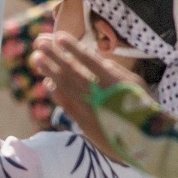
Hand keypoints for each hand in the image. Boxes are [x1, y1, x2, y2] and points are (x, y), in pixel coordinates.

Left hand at [30, 32, 149, 159]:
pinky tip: (47, 81)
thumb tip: (94, 59)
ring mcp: (87, 107)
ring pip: (63, 86)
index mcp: (112, 80)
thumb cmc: (141, 105)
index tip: (59, 36)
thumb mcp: (134, 82)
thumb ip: (113, 70)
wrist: (140, 140)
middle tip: (38, 41)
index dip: (72, 48)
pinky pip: (64, 102)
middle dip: (53, 55)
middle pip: (71, 70)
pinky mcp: (81, 120)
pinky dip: (55, 91)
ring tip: (36, 58)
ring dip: (48, 70)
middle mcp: (97, 92)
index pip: (89, 60)